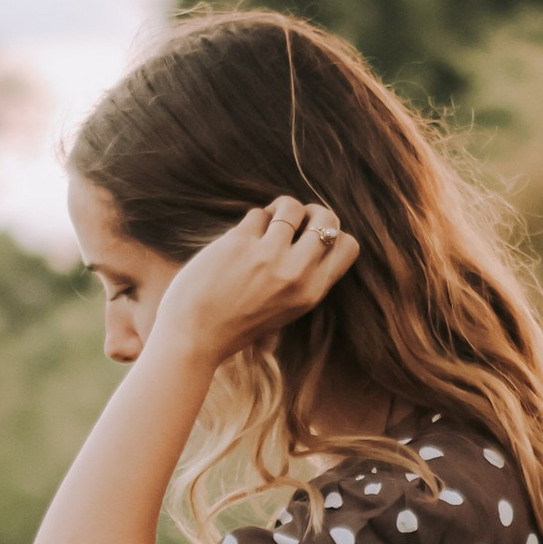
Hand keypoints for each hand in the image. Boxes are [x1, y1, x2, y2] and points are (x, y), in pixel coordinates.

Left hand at [151, 195, 358, 370]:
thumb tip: (314, 234)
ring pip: (290, 207)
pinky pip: (257, 213)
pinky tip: (240, 239)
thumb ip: (303, 278)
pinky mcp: (239, 242)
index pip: (347, 246)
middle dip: (313, 212)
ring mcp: (268, 255)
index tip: (312, 237)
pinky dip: (252, 221)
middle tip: (293, 222)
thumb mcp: (285, 310)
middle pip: (327, 219)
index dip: (332, 234)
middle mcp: (295, 273)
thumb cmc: (238, 325)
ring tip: (266, 223)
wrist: (194, 336)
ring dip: (279, 209)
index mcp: (311, 292)